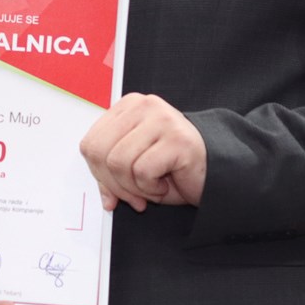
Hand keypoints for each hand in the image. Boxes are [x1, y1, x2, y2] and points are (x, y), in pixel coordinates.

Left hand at [80, 92, 206, 211]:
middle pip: (100, 153)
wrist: (214, 173)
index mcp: (128, 107)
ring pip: (119, 162)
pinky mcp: (177, 139)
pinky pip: (143, 171)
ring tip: (154, 185)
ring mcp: (162, 119)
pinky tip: (165, 183)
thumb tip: (105, 199)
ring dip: (135, 187)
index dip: (98, 174)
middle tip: (135, 195)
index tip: (117, 187)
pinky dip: (151, 188)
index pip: (90, 144)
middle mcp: (143, 106)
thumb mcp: (133, 170)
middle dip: (115, 184)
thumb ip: (112, 177)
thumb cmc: (174, 169)